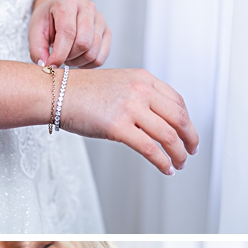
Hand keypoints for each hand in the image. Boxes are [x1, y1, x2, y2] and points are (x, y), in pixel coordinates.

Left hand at [29, 0, 110, 68]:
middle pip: (83, 43)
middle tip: (58, 56)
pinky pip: (101, 57)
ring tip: (67, 56)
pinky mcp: (107, 31)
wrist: (60, 10)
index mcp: (68, 3)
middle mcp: (88, 8)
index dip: (59, 54)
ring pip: (93, 52)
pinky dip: (88, 64)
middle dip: (68, 57)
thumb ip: (37, 49)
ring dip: (77, 61)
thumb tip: (46, 66)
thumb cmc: (47, 21)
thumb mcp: (35, 31)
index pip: (68, 32)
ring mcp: (100, 19)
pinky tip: (78, 59)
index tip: (50, 65)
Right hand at [58, 68, 198, 173]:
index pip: (177, 101)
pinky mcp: (117, 127)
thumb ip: (137, 96)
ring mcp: (130, 108)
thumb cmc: (80, 93)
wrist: (56, 94)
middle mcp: (141, 91)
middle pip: (179, 117)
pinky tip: (166, 168)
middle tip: (191, 151)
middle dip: (190, 137)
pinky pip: (149, 148)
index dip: (187, 120)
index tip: (188, 133)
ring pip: (168, 134)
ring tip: (179, 164)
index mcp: (143, 79)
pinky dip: (162, 161)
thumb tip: (151, 119)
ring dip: (178, 153)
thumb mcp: (117, 84)